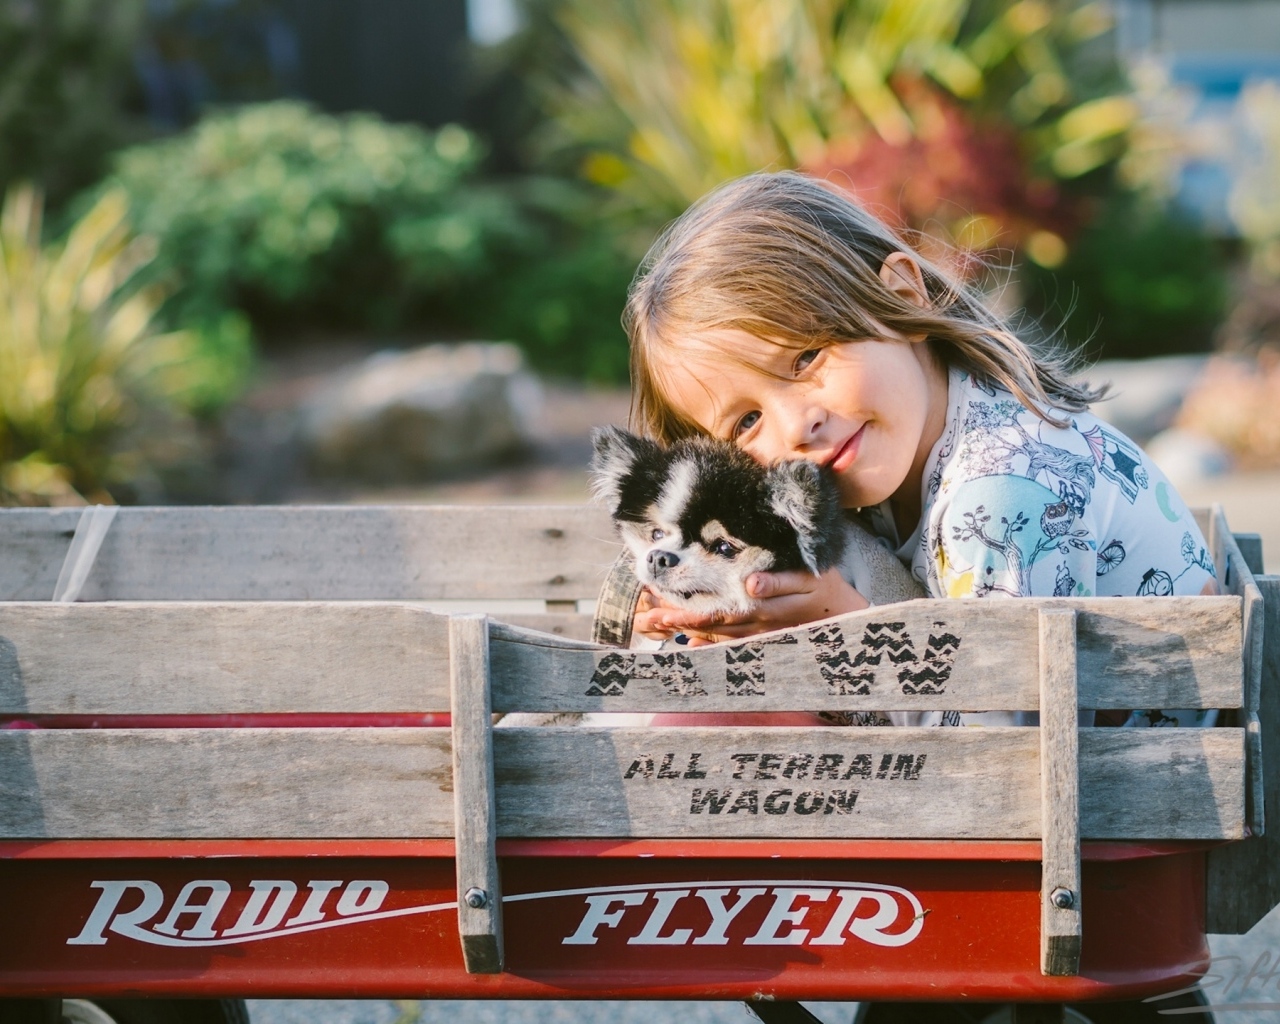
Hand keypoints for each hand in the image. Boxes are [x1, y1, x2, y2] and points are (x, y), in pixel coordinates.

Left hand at [633, 567, 868, 646]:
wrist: (848, 614)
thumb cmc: (826, 586)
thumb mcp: (809, 577)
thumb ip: (780, 581)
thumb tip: (749, 585)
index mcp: (766, 607)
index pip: (720, 612)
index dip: (691, 613)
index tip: (662, 608)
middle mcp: (760, 626)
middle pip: (713, 626)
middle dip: (682, 622)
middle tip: (650, 618)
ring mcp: (762, 635)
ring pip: (720, 637)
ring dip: (690, 631)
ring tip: (658, 625)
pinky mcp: (766, 639)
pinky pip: (735, 646)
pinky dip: (713, 647)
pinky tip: (691, 645)